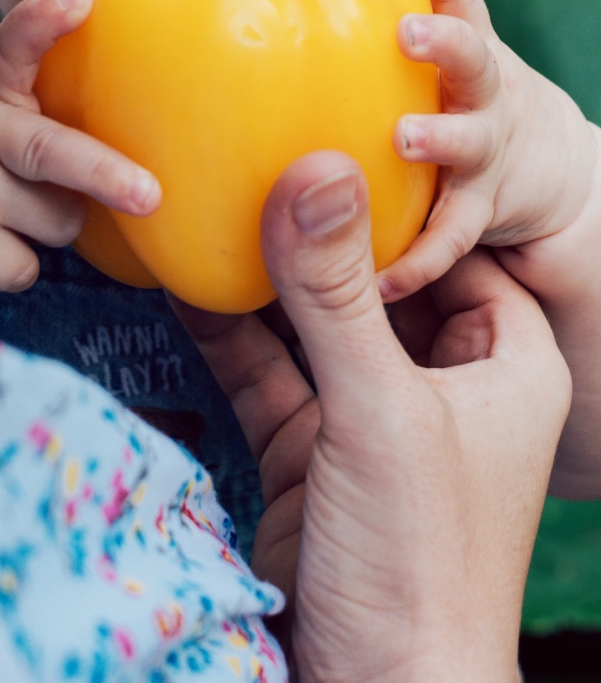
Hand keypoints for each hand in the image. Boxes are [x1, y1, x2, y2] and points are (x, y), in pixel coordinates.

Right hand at [0, 0, 159, 289]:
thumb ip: (20, 99)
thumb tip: (109, 117)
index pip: (13, 43)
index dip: (45, 21)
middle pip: (50, 154)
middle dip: (104, 174)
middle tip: (150, 194)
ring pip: (59, 222)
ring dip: (59, 220)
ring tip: (25, 205)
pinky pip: (23, 268)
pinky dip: (21, 262)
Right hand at [172, 152, 568, 682]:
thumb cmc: (419, 560)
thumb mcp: (379, 409)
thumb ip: (337, 291)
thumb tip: (315, 165)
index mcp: (501, 363)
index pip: (456, 246)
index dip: (406, 191)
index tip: (343, 123)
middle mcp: (439, 382)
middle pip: (373, 278)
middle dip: (317, 224)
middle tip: (257, 145)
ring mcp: (367, 417)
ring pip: (309, 321)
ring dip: (261, 272)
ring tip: (209, 195)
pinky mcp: (307, 451)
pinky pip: (263, 369)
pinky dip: (224, 329)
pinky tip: (182, 277)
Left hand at [379, 0, 600, 299]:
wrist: (543, 164)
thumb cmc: (446, 93)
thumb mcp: (427, 55)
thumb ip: (363, 27)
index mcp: (460, 44)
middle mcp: (480, 89)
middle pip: (471, 55)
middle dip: (442, 41)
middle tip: (406, 31)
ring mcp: (487, 148)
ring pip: (468, 142)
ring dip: (438, 137)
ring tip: (404, 137)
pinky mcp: (483, 208)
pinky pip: (450, 239)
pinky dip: (418, 260)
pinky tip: (381, 281)